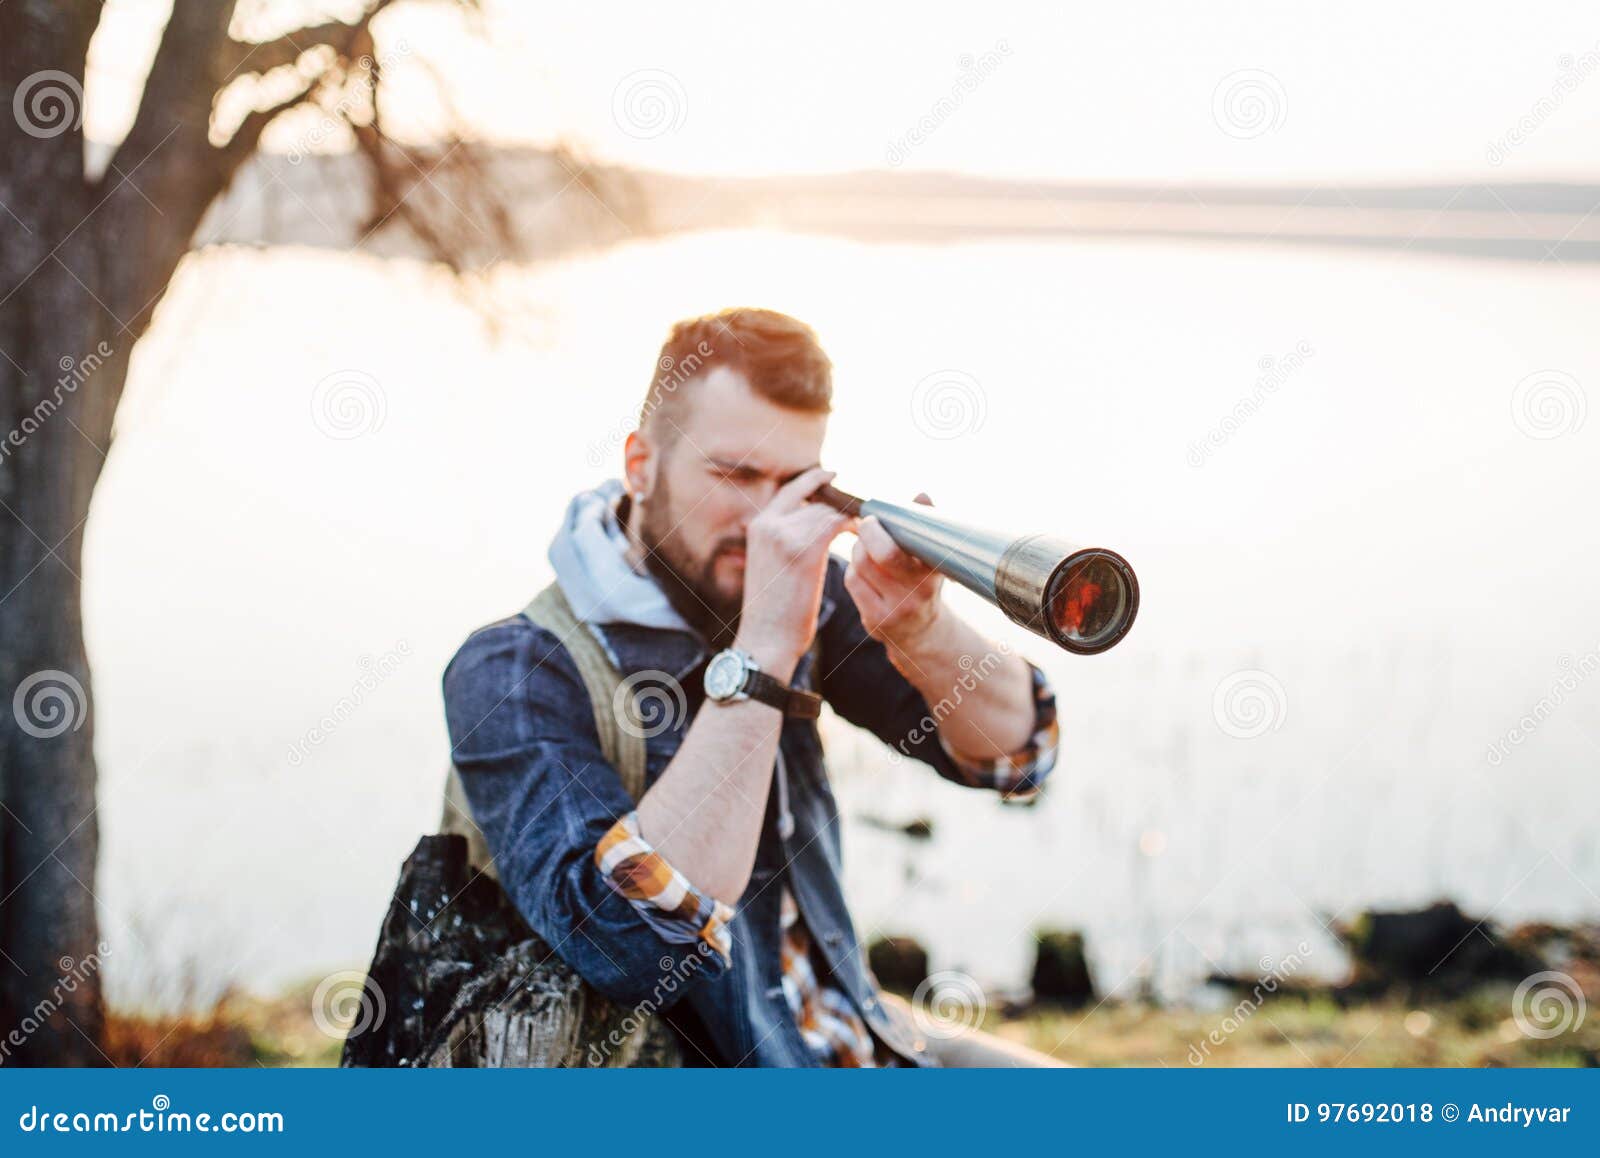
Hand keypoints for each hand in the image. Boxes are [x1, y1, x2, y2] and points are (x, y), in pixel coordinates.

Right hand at [734, 468, 855, 679]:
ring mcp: (785, 534)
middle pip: (815, 498)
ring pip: (828, 511)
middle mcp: (769, 524)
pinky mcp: (804, 549)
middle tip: (863, 509)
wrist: (766, 639)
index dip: (814, 481)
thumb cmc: (773, 611)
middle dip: (840, 503)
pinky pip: (836, 524)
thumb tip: (812, 532)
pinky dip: (853, 527)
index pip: (790, 490)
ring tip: (867, 527)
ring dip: (851, 517)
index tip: (833, 477)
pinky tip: (861, 537)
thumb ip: (784, 542)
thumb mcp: (770, 567)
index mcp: (758, 526)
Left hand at [845, 493, 943, 649]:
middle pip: (881, 555)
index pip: (907, 546)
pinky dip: (853, 569)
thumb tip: (921, 496)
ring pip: (861, 566)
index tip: (877, 518)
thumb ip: (925, 526)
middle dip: (868, 533)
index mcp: (933, 572)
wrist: (921, 631)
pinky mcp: (875, 620)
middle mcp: (917, 593)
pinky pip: (853, 582)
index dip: (883, 529)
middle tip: (867, 524)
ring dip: (859, 550)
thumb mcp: (931, 558)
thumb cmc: (923, 582)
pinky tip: (863, 569)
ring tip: (867, 547)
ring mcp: (895, 609)